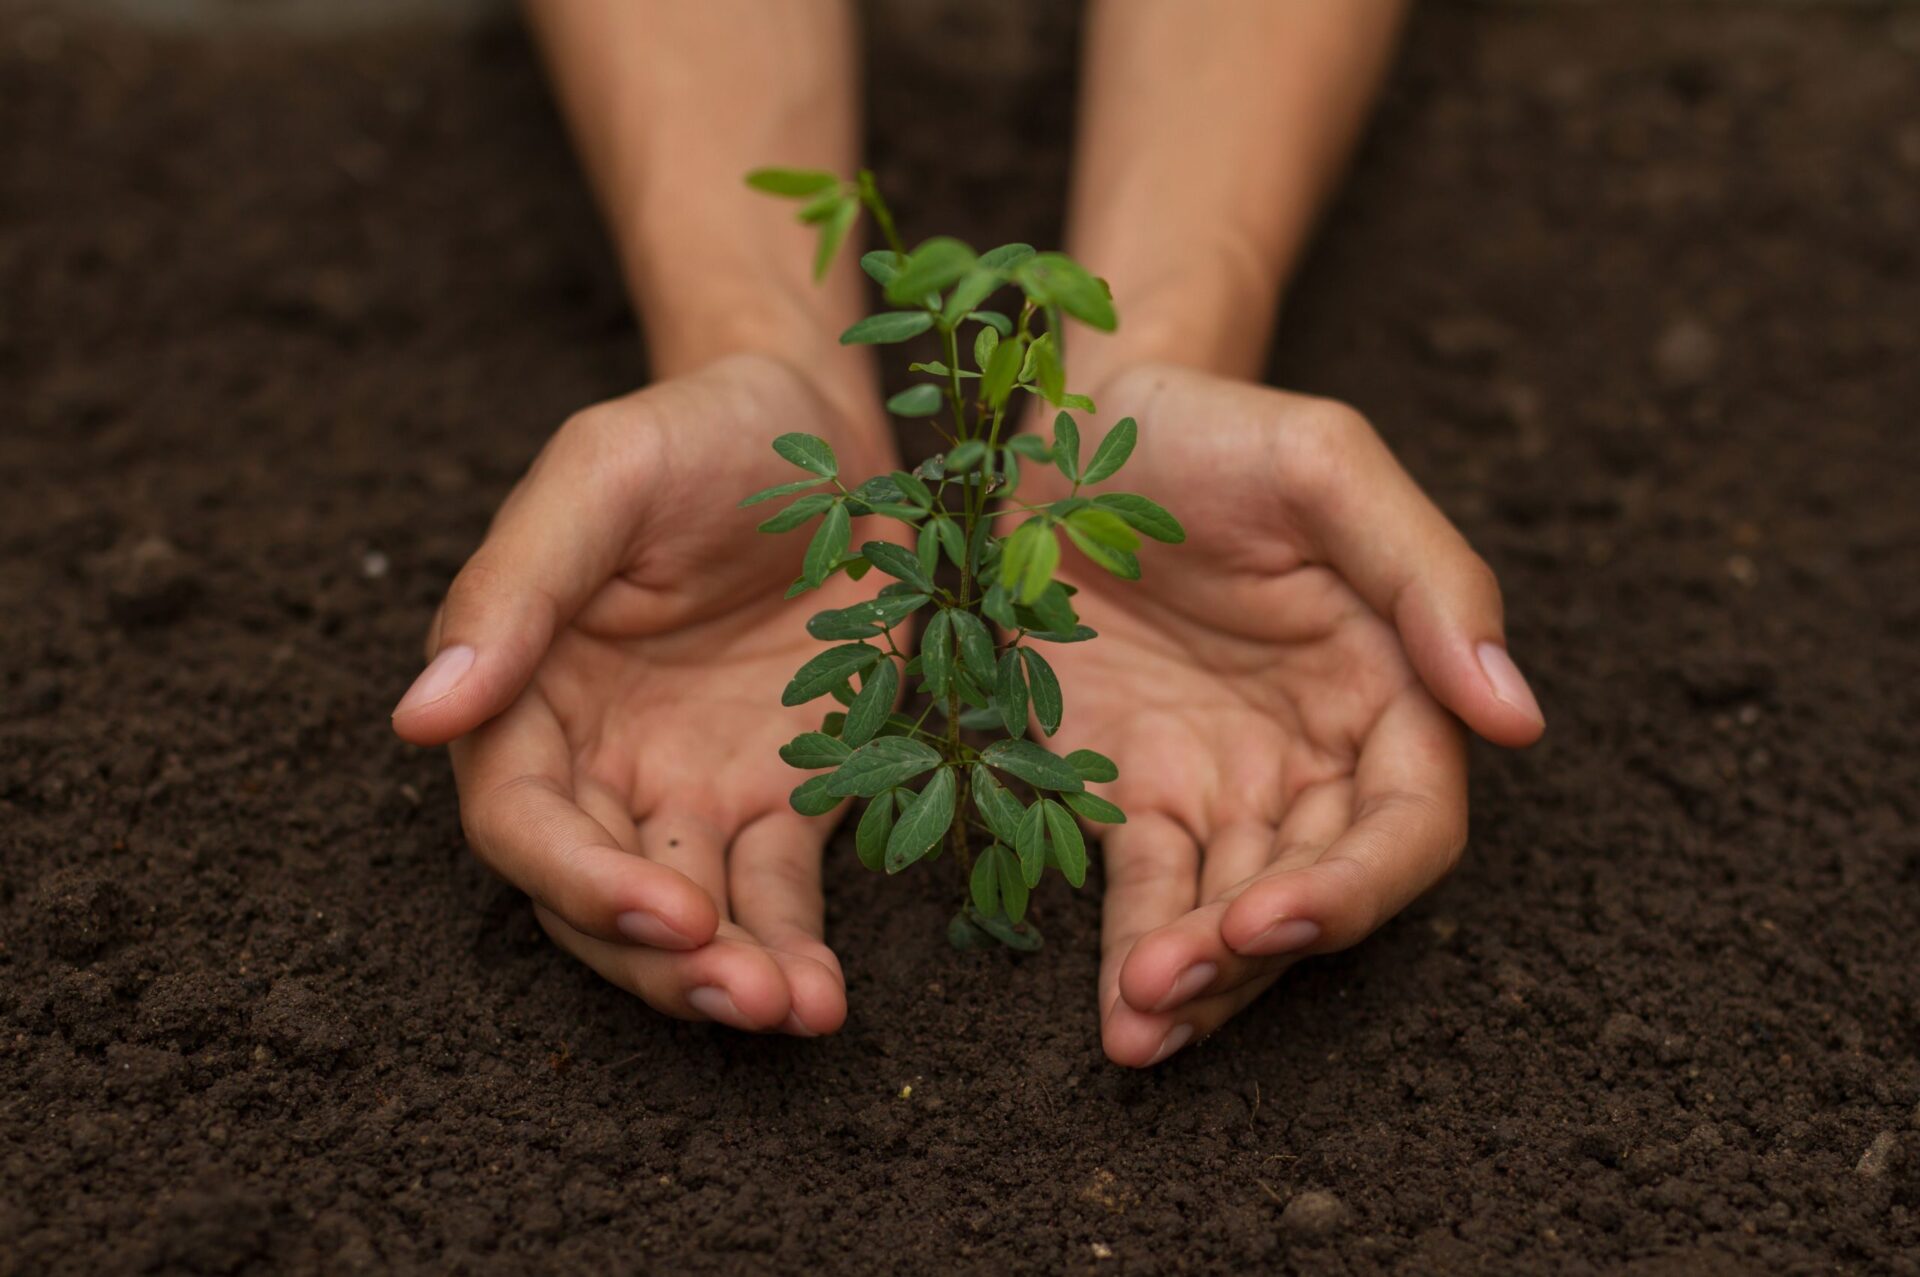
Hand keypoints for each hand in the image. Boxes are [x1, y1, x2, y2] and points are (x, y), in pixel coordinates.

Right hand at [391, 353, 898, 1035]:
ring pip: (686, 918)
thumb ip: (514, 589)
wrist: (823, 426)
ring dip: (726, 979)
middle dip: (658, 957)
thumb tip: (418, 719)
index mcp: (528, 691)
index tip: (661, 909)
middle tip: (739, 993)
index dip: (576, 878)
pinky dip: (795, 949)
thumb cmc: (696, 433)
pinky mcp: (782, 798)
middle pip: (595, 897)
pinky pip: (776, 894)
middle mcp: (600, 759)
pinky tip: (823, 998)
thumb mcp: (602, 477)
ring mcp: (692, 788)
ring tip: (789, 1011)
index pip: (519, 819)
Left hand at [1021, 362, 1544, 1065]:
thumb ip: (1428, 578)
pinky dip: (1134, 956)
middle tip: (1174, 979)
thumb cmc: (1214, 430)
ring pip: (1230, 913)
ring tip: (1139, 1024)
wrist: (1074, 423)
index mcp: (1387, 686)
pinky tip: (1118, 1016)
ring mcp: (1219, 784)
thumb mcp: (1326, 466)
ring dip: (1197, 981)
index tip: (1274, 914)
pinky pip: (1144, 893)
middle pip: (1316, 889)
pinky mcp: (1128, 794)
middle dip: (1255, 949)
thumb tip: (1519, 718)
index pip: (1409, 824)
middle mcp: (1313, 756)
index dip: (1355, 887)